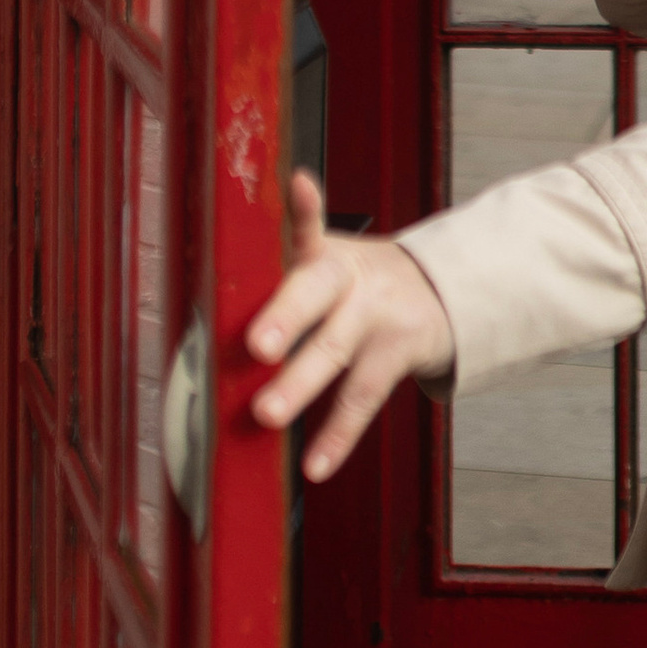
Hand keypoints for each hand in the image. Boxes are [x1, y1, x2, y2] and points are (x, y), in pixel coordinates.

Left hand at [248, 172, 453, 481]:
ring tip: (267, 413)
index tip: (298, 184)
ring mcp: (376, 318)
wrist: (439, 292)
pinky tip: (314, 463)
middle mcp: (352, 280)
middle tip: (256, 344)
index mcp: (327, 253)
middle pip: (317, 293)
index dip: (304, 206)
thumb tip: (207, 320)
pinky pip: (362, 400)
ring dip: (301, 385)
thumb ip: (280, 280)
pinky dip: (337, 436)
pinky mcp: (396, 355)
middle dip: (286, 317)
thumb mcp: (328, 261)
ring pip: (336, 352)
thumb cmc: (359, 281)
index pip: (310, 226)